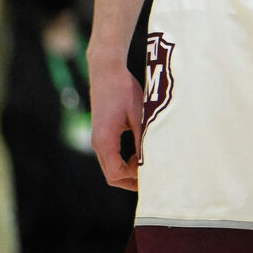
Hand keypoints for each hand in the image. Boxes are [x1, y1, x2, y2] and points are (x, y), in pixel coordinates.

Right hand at [88, 58, 143, 189]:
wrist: (107, 72)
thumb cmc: (124, 91)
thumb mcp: (138, 115)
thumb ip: (142, 139)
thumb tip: (152, 161)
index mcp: (104, 141)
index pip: (116, 173)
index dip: (134, 178)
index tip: (154, 172)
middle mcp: (98, 144)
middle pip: (111, 174)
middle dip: (131, 180)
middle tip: (154, 176)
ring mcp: (98, 140)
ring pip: (111, 166)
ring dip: (129, 170)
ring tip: (150, 164)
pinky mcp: (102, 134)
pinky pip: (112, 155)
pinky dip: (125, 160)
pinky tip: (142, 152)